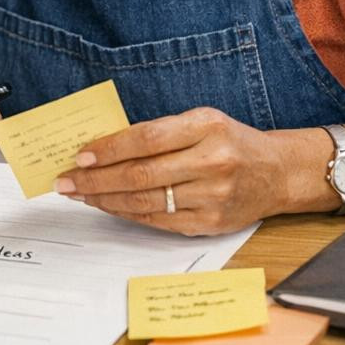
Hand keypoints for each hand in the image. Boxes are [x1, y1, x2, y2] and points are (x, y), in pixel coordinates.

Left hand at [56, 107, 290, 235]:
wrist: (278, 173)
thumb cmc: (230, 141)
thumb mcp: (201, 121)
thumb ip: (159, 132)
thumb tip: (102, 147)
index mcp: (207, 127)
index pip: (146, 138)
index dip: (109, 149)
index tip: (79, 155)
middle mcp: (212, 162)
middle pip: (141, 174)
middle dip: (95, 179)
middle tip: (66, 181)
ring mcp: (213, 196)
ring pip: (145, 201)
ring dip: (105, 199)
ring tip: (79, 194)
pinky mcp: (211, 223)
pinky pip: (158, 220)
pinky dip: (127, 213)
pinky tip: (108, 206)